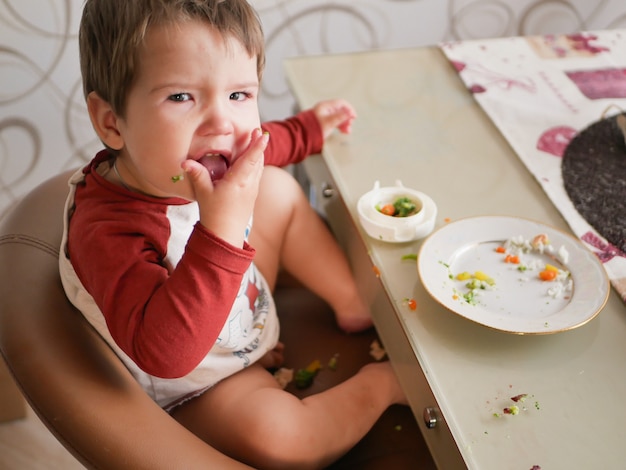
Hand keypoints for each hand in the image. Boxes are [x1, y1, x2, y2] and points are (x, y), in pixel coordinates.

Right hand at [181, 128, 268, 246]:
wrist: (225, 235)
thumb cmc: (214, 215)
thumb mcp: (203, 193)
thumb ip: (197, 175)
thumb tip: (185, 162)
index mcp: (238, 181)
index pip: (250, 159)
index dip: (257, 146)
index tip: (262, 134)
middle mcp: (249, 185)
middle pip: (258, 161)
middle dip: (259, 146)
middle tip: (259, 132)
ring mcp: (252, 190)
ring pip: (259, 168)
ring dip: (259, 155)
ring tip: (258, 142)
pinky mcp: (252, 195)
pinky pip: (257, 175)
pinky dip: (256, 165)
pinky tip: (253, 161)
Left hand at [312, 99, 356, 138]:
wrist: (303, 137)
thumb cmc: (313, 129)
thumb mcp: (329, 122)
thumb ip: (340, 117)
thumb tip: (350, 112)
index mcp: (325, 106)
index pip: (341, 103)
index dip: (349, 109)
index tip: (354, 116)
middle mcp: (325, 110)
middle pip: (340, 110)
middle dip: (347, 118)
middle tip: (350, 125)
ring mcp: (324, 116)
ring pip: (338, 117)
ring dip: (344, 123)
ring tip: (347, 131)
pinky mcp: (324, 123)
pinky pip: (334, 122)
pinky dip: (340, 126)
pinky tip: (343, 131)